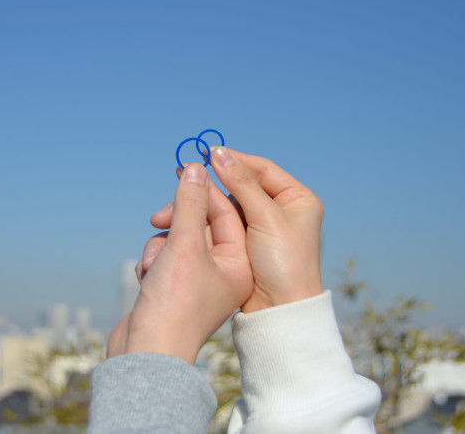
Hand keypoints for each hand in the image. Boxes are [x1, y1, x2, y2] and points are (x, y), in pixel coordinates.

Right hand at [107, 163, 252, 363]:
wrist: (149, 356)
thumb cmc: (178, 304)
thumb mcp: (188, 245)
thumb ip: (191, 203)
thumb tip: (194, 167)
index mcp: (242, 260)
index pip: (228, 209)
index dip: (206, 187)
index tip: (183, 168)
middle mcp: (227, 268)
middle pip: (201, 222)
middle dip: (177, 222)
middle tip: (158, 218)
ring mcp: (201, 279)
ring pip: (179, 239)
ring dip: (161, 246)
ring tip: (153, 265)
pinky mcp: (178, 288)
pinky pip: (167, 258)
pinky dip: (154, 261)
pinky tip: (147, 278)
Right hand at [151, 148, 323, 312]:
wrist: (280, 313)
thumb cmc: (284, 264)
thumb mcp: (266, 217)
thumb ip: (242, 183)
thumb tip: (217, 152)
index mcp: (296, 199)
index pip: (260, 169)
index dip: (232, 160)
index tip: (203, 155)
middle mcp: (280, 211)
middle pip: (237, 188)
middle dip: (208, 189)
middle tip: (178, 180)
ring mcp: (260, 230)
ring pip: (223, 208)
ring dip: (198, 209)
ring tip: (167, 214)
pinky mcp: (243, 247)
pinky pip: (218, 227)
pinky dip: (200, 225)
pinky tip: (179, 225)